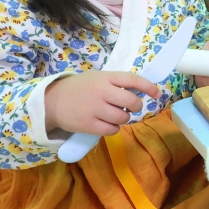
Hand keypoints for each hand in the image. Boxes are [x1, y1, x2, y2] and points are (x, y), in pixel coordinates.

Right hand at [45, 71, 161, 137]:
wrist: (51, 102)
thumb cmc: (79, 88)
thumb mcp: (97, 78)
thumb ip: (116, 83)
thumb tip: (140, 92)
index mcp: (105, 77)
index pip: (133, 80)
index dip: (148, 87)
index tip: (157, 94)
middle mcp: (102, 92)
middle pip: (132, 102)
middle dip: (136, 107)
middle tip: (130, 108)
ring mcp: (95, 109)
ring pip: (123, 118)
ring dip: (123, 118)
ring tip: (113, 115)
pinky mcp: (89, 125)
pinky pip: (113, 130)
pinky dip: (113, 128)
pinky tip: (106, 123)